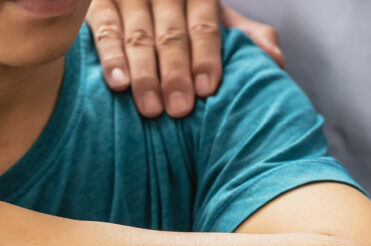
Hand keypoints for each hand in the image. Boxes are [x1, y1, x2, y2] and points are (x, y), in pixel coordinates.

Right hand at [86, 0, 282, 117]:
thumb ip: (244, 38)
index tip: (206, 89)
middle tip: (179, 109)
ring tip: (151, 108)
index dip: (206, 55)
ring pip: (137, 35)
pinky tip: (118, 84)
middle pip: (170, 33)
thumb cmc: (181, 21)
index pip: (203, 22)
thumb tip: (274, 60)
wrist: (140, 2)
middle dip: (175, 73)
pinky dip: (110, 58)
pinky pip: (103, 30)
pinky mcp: (96, 4)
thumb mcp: (213, 22)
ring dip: (145, 74)